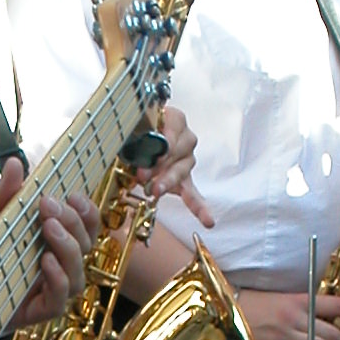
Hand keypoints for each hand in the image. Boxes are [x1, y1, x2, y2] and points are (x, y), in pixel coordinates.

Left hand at [0, 160, 92, 339]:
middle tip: (51, 208)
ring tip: (49, 228)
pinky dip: (59, 282)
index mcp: (27, 238)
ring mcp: (29, 290)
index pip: (72, 227)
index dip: (83, 212)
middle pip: (81, 249)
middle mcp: (34, 264)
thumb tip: (18, 165)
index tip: (73, 195)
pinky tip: (45, 262)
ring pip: (77, 278)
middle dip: (77, 224)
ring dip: (71, 250)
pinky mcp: (20, 314)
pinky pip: (55, 305)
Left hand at [142, 109, 214, 225]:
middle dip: (159, 164)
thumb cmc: (136, 132)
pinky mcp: (184, 180)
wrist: (138, 141)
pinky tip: (208, 221)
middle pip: (178, 151)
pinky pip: (193, 194)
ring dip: (167, 181)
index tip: (152, 152)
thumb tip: (130, 143)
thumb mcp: (132, 127)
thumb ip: (134, 132)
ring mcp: (187, 161)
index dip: (164, 140)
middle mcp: (185, 139)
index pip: (175, 126)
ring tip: (155, 191)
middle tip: (143, 175)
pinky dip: (199, 208)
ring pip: (181, 171)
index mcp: (174, 119)